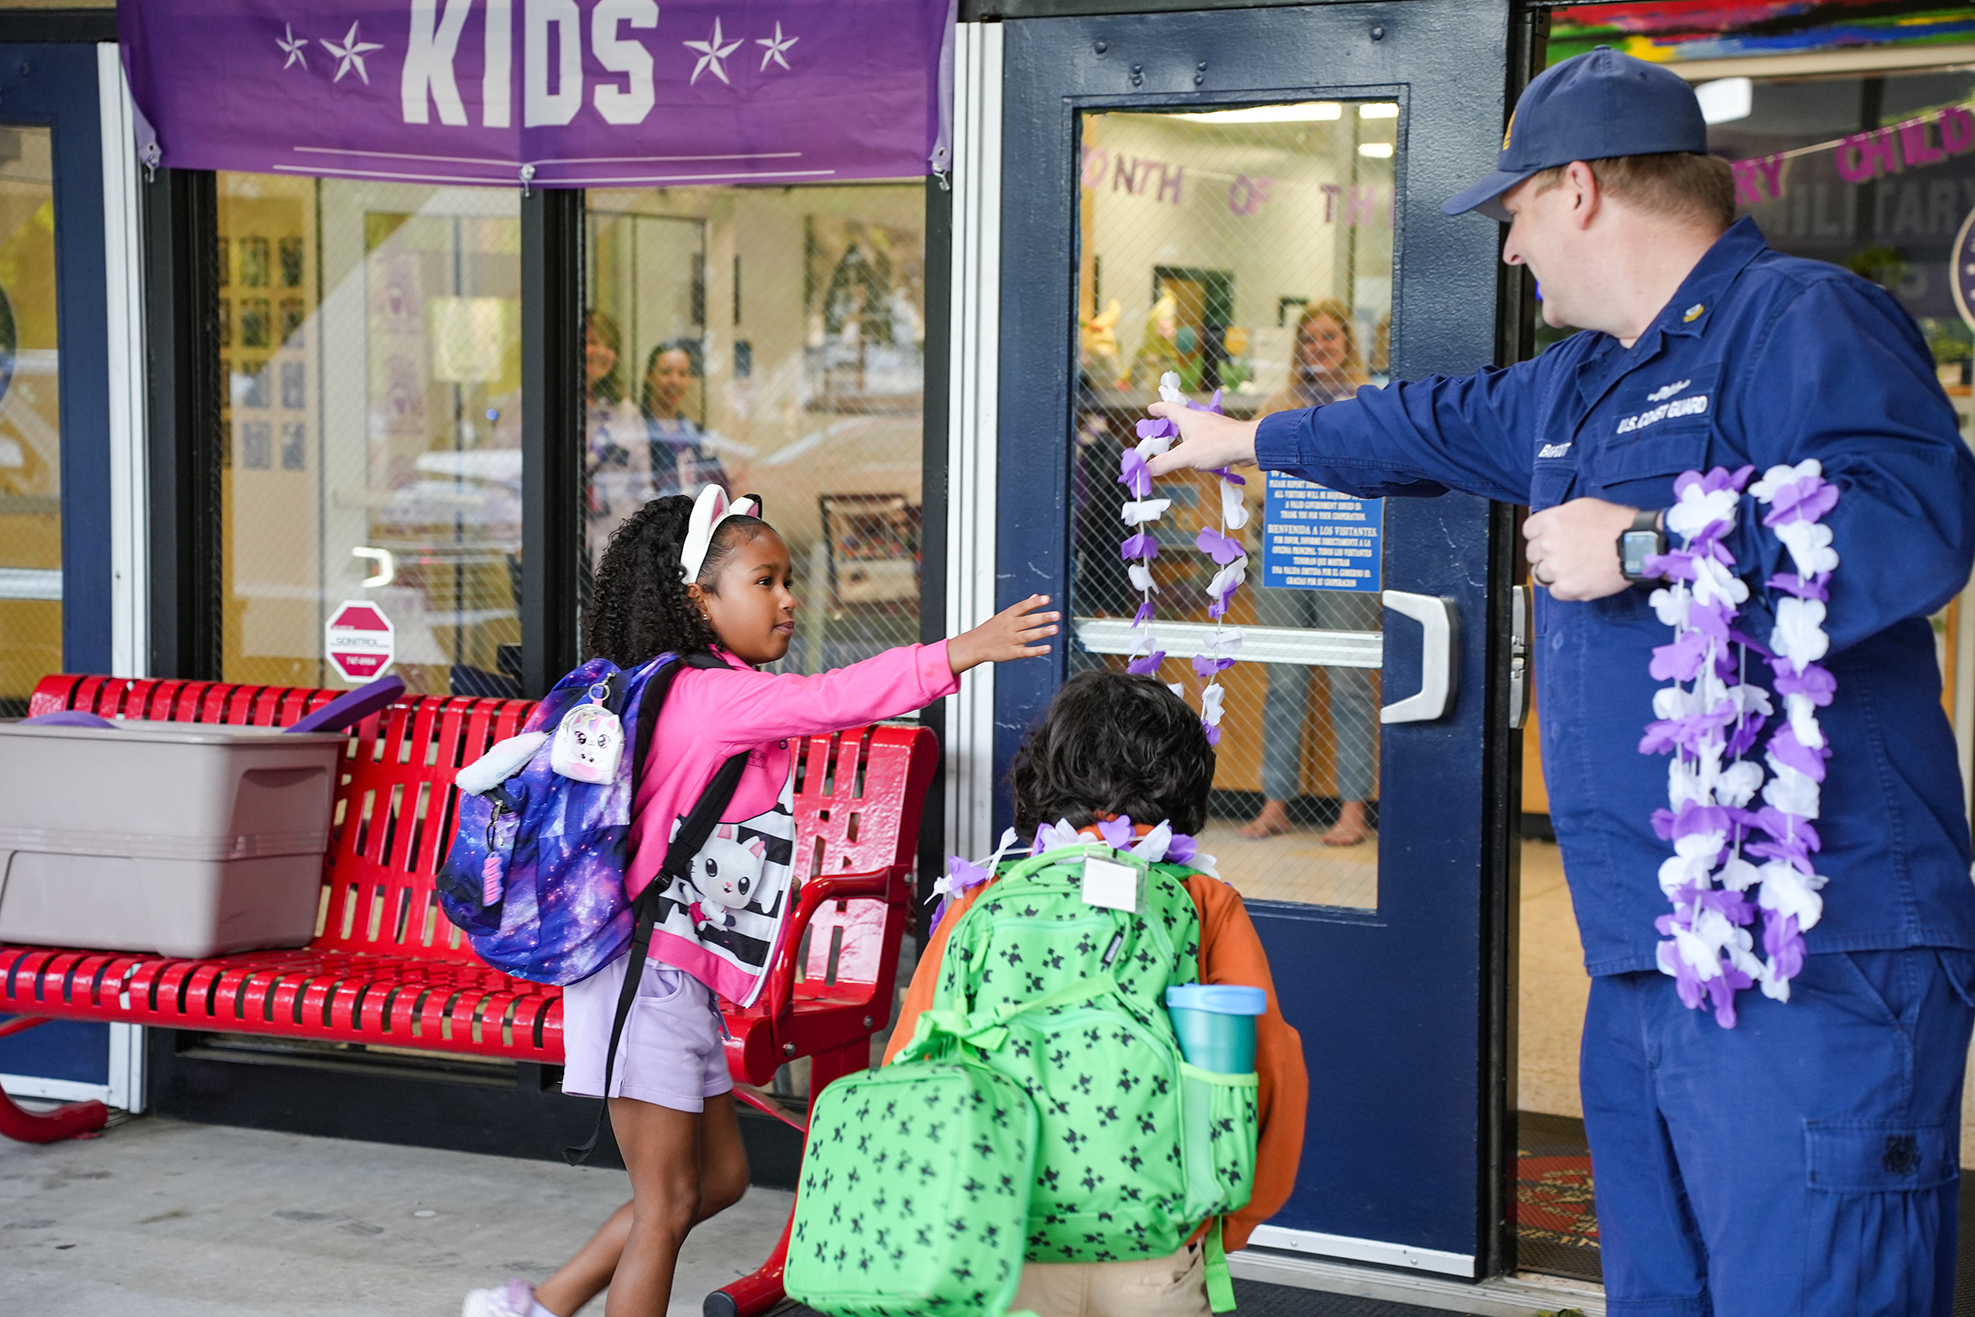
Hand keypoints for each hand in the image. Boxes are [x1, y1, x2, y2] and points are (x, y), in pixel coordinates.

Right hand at [948, 594, 1058, 672]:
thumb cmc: (992, 629)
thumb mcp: (1005, 615)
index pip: (1022, 607)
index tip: (1047, 598)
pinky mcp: (1011, 653)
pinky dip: (1036, 650)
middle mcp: (1009, 627)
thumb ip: (1023, 607)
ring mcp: (1010, 640)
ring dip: (1042, 632)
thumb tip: (1037, 595)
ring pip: (1028, 635)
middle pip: (1027, 621)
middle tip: (1057, 615)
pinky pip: (1025, 652)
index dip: (1034, 602)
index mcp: (1007, 616)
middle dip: (1042, 617)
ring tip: (1056, 629)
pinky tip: (1047, 648)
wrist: (975, 645)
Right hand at [1141, 402, 1261, 477]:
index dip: (1158, 408)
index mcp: (1188, 418)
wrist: (1248, 445)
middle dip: (1170, 423)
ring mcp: (1213, 426)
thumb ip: (1164, 463)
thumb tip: (1147, 469)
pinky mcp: (1224, 435)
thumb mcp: (1185, 456)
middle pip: (1181, 417)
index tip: (1150, 409)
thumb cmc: (1218, 445)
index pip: (1169, 408)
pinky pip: (1206, 436)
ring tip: (1179, 444)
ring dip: (1184, 433)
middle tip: (1162, 431)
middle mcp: (1201, 418)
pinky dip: (1197, 442)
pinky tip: (1200, 453)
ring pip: (1195, 426)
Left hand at [1522, 498, 1634, 600]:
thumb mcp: (1584, 507)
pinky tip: (1577, 580)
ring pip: (1539, 574)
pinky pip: (1555, 592)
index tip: (1547, 539)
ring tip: (1570, 569)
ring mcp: (1557, 567)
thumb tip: (1553, 526)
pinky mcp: (1568, 587)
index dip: (1539, 535)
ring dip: (1552, 573)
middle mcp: (1549, 544)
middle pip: (1532, 553)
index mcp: (1551, 521)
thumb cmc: (1618, 524)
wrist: (1637, 545)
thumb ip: (1562, 517)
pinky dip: (1564, 589)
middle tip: (1563, 555)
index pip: (1528, 530)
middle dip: (1545, 554)